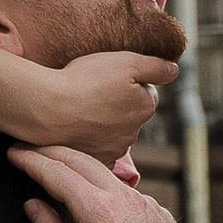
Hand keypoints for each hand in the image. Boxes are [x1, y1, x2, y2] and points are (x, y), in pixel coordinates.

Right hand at [0, 45, 178, 167]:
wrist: (48, 109)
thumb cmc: (84, 81)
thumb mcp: (126, 61)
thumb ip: (155, 66)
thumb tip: (174, 70)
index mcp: (145, 107)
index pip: (145, 92)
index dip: (127, 82)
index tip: (107, 79)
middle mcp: (134, 133)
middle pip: (129, 114)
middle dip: (116, 105)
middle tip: (91, 92)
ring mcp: (113, 149)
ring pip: (112, 132)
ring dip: (102, 123)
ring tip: (79, 110)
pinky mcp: (93, 160)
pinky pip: (95, 147)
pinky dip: (88, 139)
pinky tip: (75, 128)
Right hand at [13, 145, 204, 222]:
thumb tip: (34, 204)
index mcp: (99, 210)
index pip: (57, 173)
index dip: (31, 161)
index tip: (13, 153)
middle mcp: (127, 198)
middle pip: (82, 161)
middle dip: (52, 152)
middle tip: (30, 150)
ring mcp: (149, 205)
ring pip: (108, 177)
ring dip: (81, 172)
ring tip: (59, 177)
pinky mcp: (162, 215)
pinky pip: (130, 195)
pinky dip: (108, 194)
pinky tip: (97, 208)